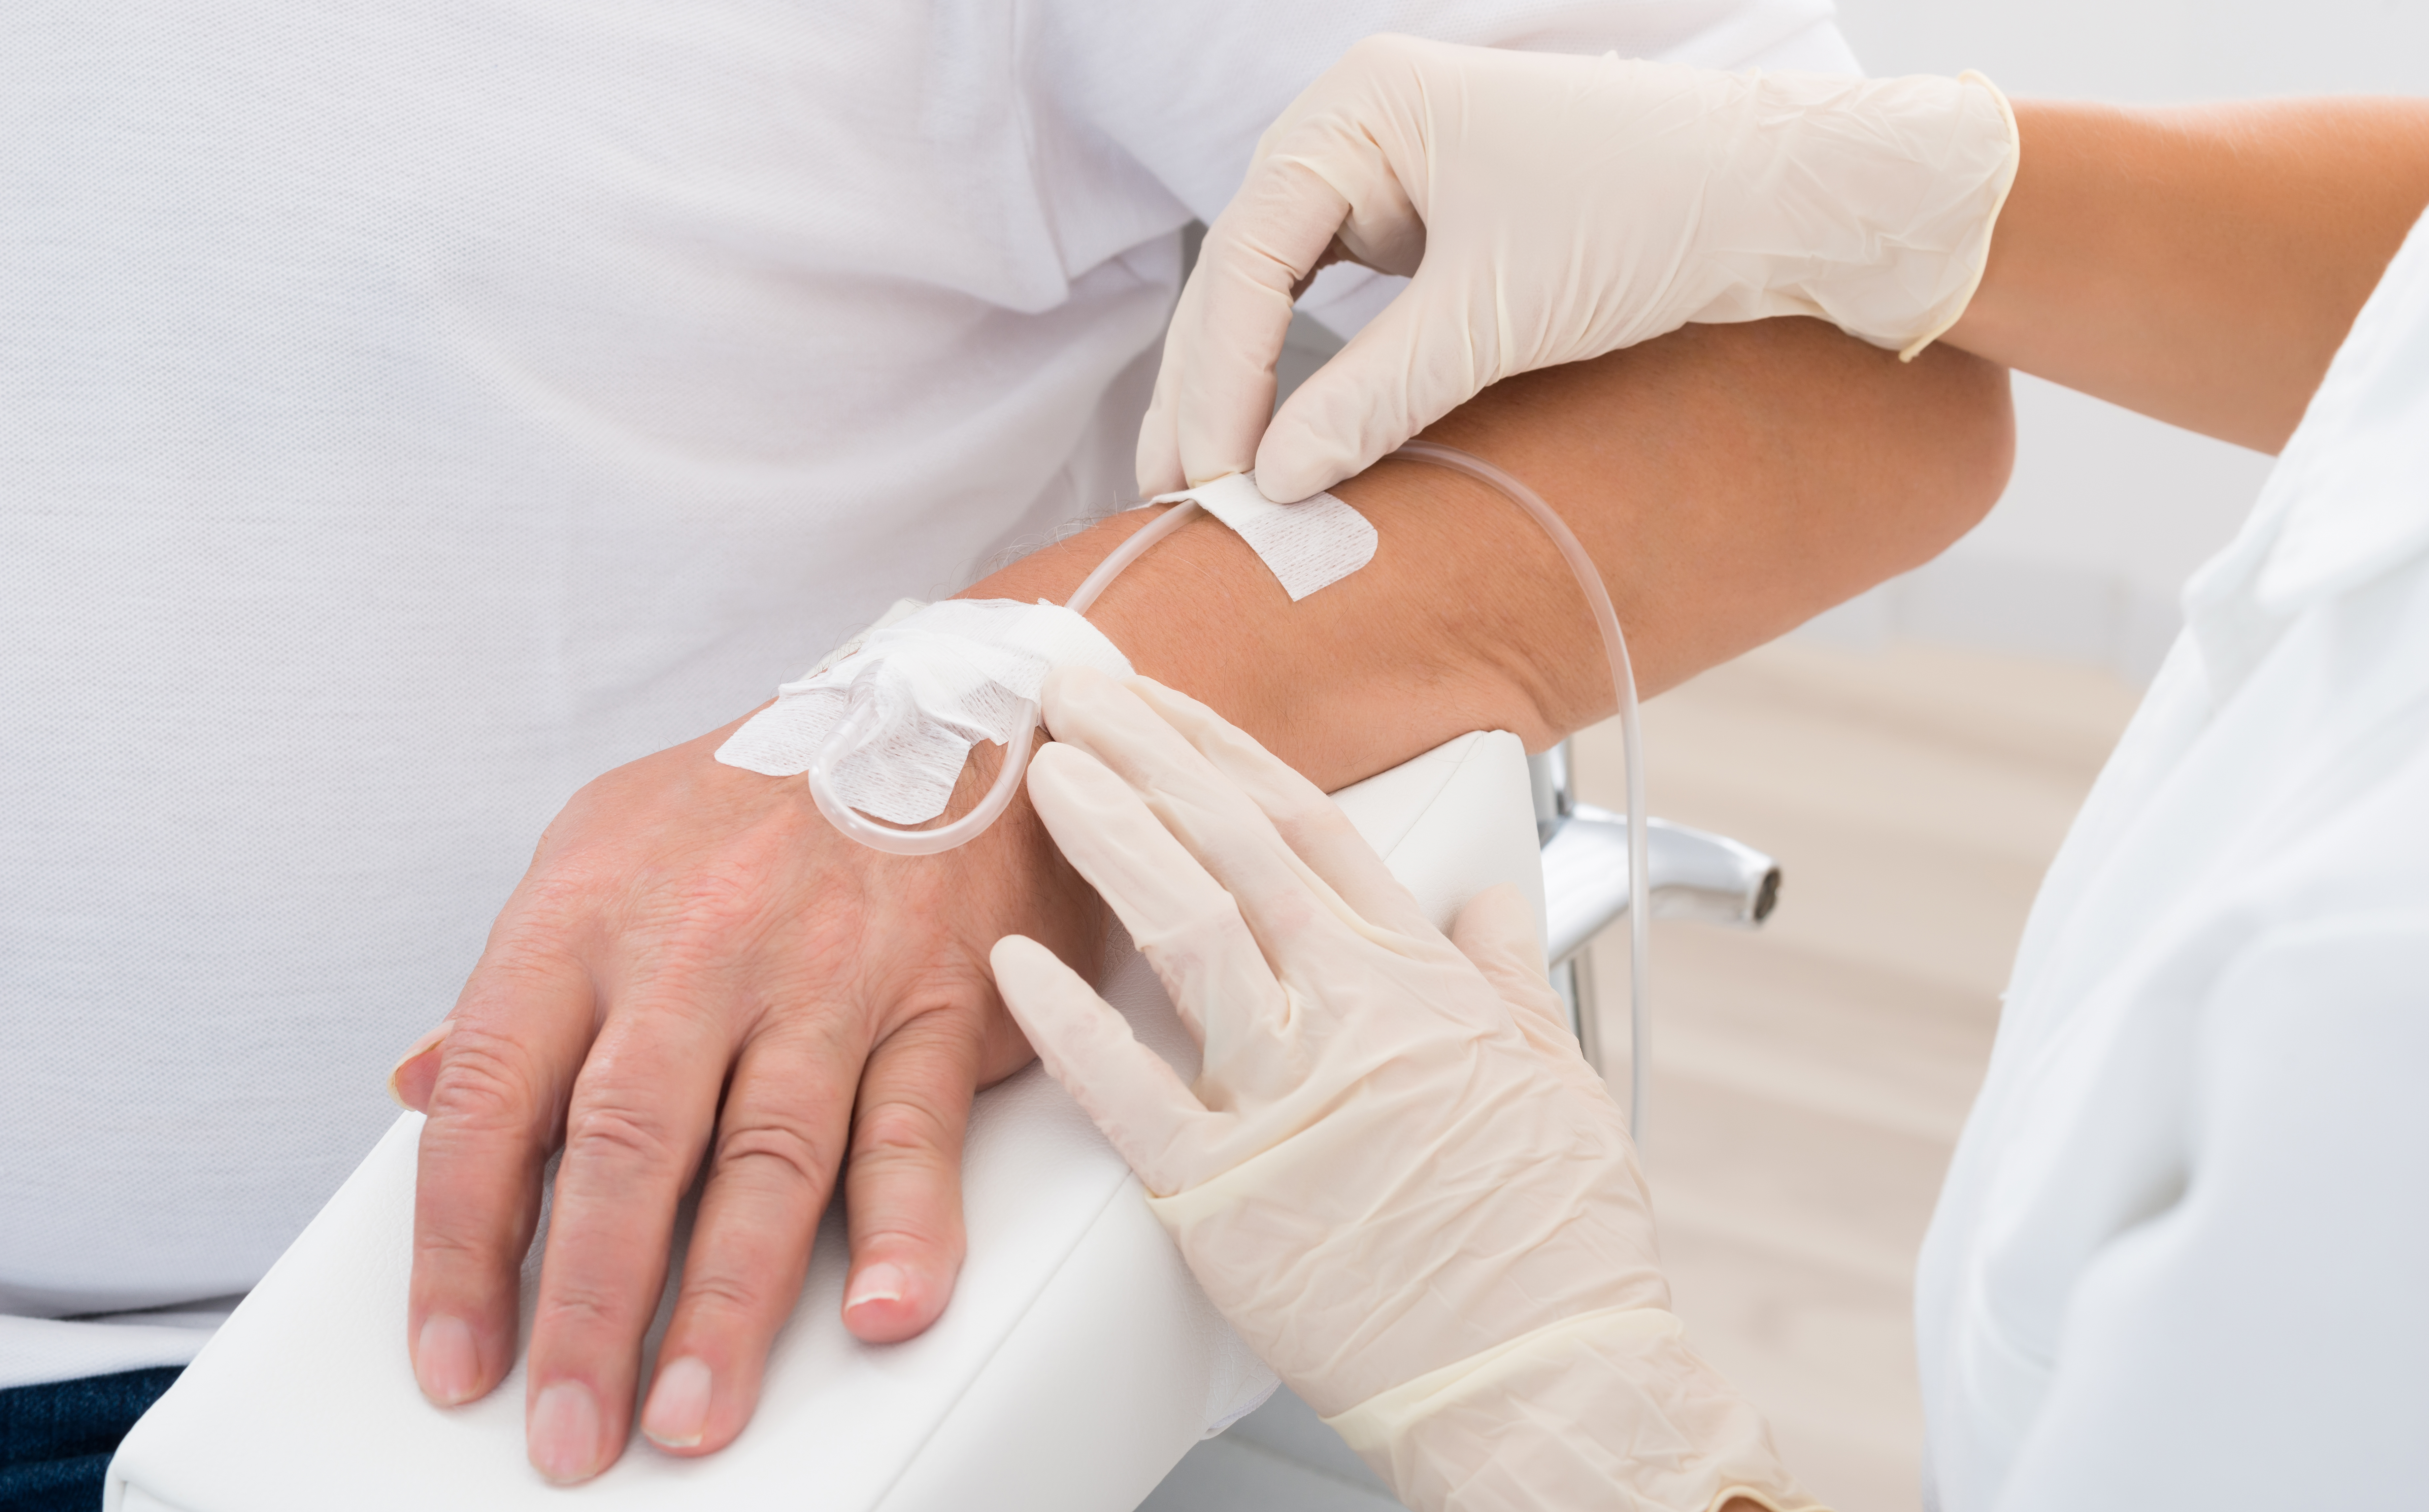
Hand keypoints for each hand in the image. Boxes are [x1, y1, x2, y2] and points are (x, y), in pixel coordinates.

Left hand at [386, 716, 1098, 1481]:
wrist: (947, 708)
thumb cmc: (761, 799)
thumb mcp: (601, 849)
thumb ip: (518, 983)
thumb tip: (421, 1086)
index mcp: (588, 913)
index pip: (491, 1100)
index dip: (459, 1245)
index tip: (452, 1357)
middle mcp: (700, 945)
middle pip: (623, 1148)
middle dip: (586, 1309)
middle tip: (567, 1432)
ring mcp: (827, 973)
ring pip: (765, 1158)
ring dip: (726, 1304)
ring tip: (694, 1415)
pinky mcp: (938, 996)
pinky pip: (913, 1124)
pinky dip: (905, 1227)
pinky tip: (880, 1308)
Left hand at [992, 666, 1809, 1510]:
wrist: (1549, 1375)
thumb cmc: (1555, 1241)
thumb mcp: (1554, 1075)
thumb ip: (1508, 973)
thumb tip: (1493, 904)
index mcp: (1419, 981)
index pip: (1306, 824)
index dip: (1223, 752)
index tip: (1165, 707)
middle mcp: (1351, 1014)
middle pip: (1230, 845)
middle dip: (1144, 754)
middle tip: (1073, 694)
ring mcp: (1286, 1098)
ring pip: (1183, 931)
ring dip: (1108, 840)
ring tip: (1043, 776)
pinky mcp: (1225, 1194)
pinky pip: (1128, 1091)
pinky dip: (1066, 1021)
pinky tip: (1013, 964)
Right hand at [1137, 33, 2016, 500]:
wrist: (1779, 198)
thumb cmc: (1651, 211)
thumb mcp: (1497, 311)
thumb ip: (1374, 393)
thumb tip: (1273, 481)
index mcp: (1361, 108)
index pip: (1245, 253)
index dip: (1216, 374)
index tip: (1207, 475)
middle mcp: (1359, 130)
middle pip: (1243, 274)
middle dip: (1206, 389)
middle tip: (1169, 496)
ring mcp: (1390, 177)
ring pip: (1277, 296)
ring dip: (1240, 389)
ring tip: (1199, 484)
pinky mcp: (1427, 228)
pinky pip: (1335, 308)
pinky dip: (1303, 377)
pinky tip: (1277, 441)